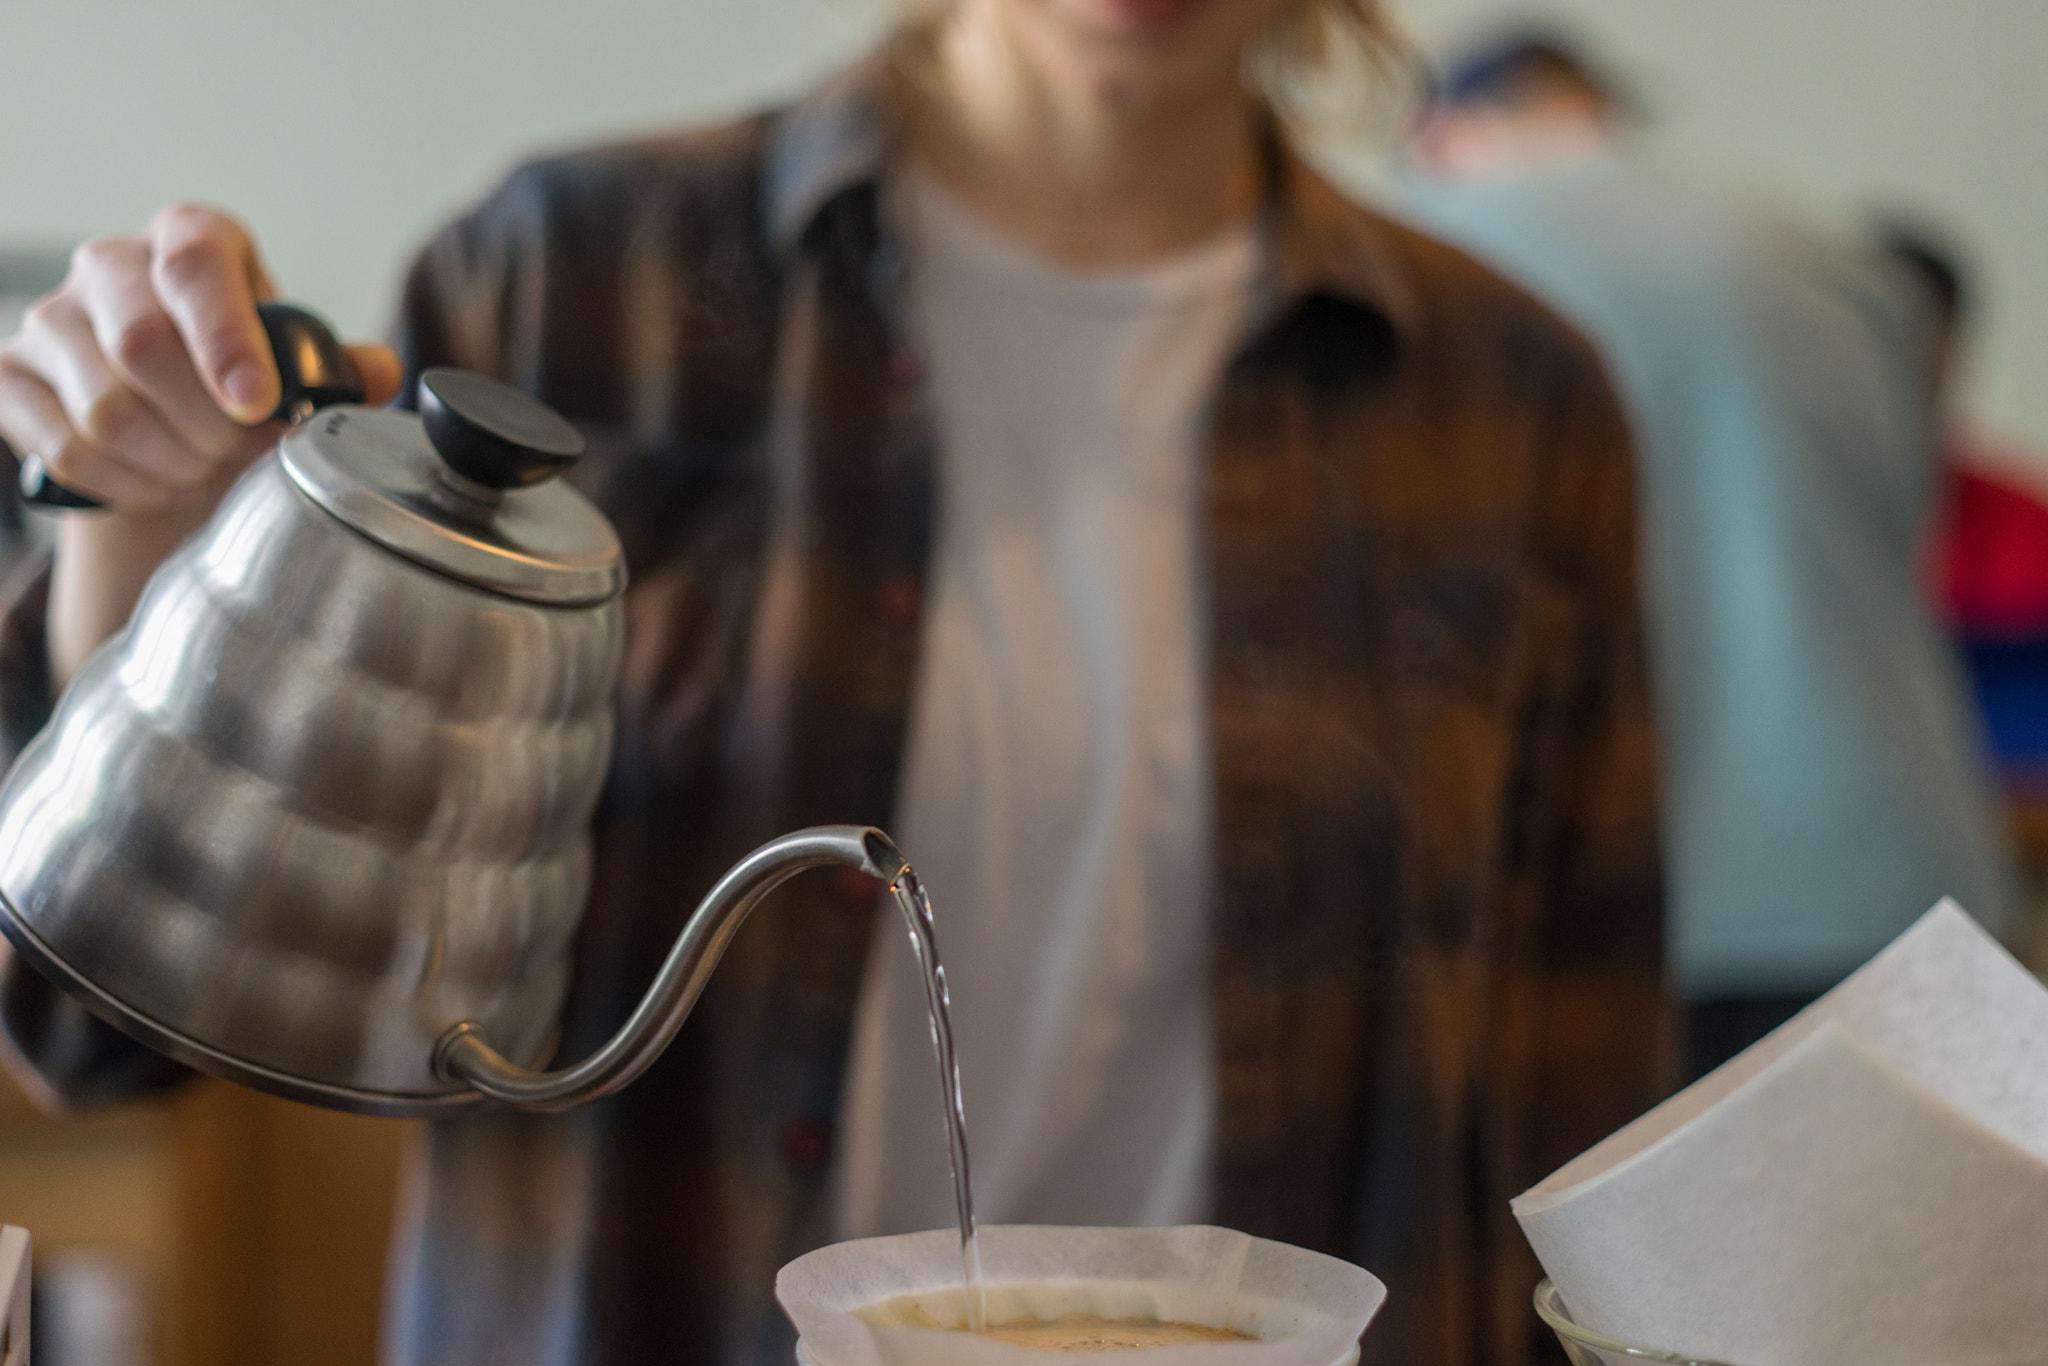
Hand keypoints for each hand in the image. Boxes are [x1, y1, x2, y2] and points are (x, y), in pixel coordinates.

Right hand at [0, 203, 399, 511]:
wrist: (169, 415)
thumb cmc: (237, 376)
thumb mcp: (293, 360)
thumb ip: (338, 366)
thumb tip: (381, 371)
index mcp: (190, 240)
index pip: (196, 265)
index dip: (227, 338)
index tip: (260, 402)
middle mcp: (110, 266)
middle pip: (142, 346)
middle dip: (208, 423)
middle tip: (244, 451)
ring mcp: (51, 320)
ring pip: (105, 407)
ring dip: (172, 460)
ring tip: (206, 468)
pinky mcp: (11, 375)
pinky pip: (66, 446)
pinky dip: (126, 484)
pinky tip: (163, 486)